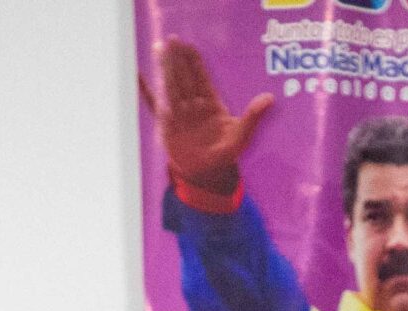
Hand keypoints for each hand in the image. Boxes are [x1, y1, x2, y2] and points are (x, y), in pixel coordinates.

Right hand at [138, 38, 271, 196]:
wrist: (206, 173)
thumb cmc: (225, 155)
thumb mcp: (241, 136)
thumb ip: (253, 117)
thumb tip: (270, 98)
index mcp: (211, 104)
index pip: (201, 77)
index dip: (194, 61)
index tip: (188, 45)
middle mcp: (193, 104)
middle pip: (184, 77)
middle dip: (178, 59)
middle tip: (172, 39)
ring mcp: (179, 112)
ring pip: (170, 86)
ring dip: (165, 68)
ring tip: (159, 48)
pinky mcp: (166, 123)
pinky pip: (153, 104)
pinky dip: (145, 91)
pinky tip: (138, 76)